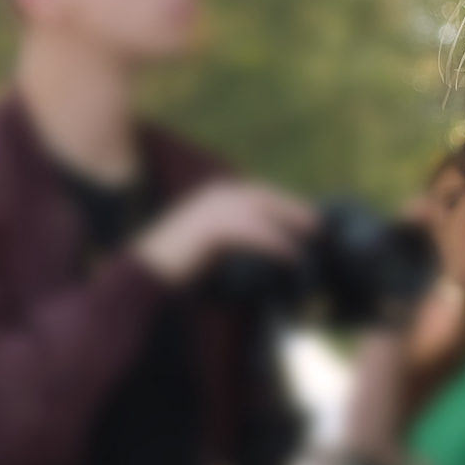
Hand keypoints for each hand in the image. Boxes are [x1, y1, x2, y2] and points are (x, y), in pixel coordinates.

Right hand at [132, 181, 311, 283]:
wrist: (146, 271)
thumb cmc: (178, 262)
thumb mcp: (212, 243)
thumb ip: (234, 235)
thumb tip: (265, 241)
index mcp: (213, 195)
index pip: (257, 193)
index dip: (284, 202)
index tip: (306, 216)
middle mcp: (213, 195)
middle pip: (264, 196)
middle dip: (293, 208)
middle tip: (318, 225)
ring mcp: (211, 208)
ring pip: (261, 211)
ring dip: (289, 223)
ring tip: (310, 239)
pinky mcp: (211, 227)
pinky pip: (252, 232)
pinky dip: (274, 242)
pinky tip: (289, 255)